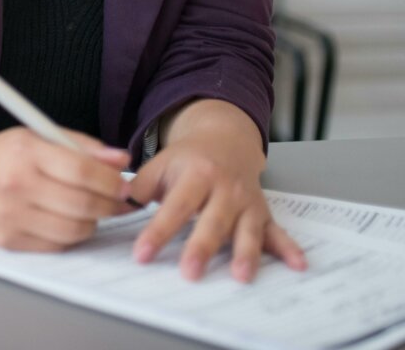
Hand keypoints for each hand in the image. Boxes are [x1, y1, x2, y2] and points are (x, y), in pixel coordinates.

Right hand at [0, 127, 131, 250]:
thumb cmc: (1, 155)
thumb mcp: (36, 137)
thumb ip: (81, 146)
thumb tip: (121, 159)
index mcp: (25, 152)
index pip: (82, 171)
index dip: (111, 182)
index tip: (123, 185)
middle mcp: (16, 183)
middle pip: (82, 204)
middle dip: (109, 206)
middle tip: (117, 203)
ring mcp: (10, 215)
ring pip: (73, 230)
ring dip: (92, 222)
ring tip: (90, 211)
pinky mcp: (7, 240)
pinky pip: (55, 246)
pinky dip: (69, 236)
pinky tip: (66, 221)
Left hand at [129, 101, 307, 282]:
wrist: (226, 138)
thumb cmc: (188, 158)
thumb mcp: (160, 163)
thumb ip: (140, 186)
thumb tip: (116, 204)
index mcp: (196, 174)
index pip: (174, 206)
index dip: (158, 231)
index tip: (143, 254)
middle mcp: (224, 188)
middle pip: (212, 221)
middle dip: (201, 247)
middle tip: (189, 273)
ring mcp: (246, 201)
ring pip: (246, 229)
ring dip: (245, 253)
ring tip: (240, 275)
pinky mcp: (263, 213)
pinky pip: (277, 232)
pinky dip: (289, 248)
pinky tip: (299, 264)